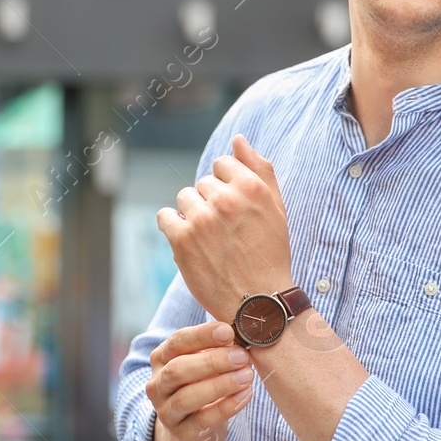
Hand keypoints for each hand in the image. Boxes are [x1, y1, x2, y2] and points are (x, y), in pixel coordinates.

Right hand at [146, 321, 255, 440]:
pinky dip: (227, 406)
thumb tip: (243, 335)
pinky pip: (203, 420)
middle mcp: (157, 384)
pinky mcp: (181, 433)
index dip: (202, 335)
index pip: (177, 342)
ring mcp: (166, 411)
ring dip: (220, 384)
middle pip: (178, 370)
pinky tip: (246, 395)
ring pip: (187, 397)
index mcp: (162, 358)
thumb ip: (217, 349)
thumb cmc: (201, 385)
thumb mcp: (203, 363)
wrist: (190, 431)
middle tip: (241, 356)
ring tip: (247, 375)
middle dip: (212, 361)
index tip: (229, 331)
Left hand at [156, 134, 294, 322]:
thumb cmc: (270, 253)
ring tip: (210, 240)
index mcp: (251, 187)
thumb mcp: (276, 208)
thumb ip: (259, 169)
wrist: (259, 302)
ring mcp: (201, 219)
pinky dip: (173, 228)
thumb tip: (238, 139)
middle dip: (211, 203)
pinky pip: (165, 217)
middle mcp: (226, 199)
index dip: (227, 188)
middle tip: (226, 232)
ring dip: (193, 215)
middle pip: (203, 184)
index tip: (235, 212)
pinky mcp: (181, 239)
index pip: (222, 164)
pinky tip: (190, 243)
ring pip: (184, 199)